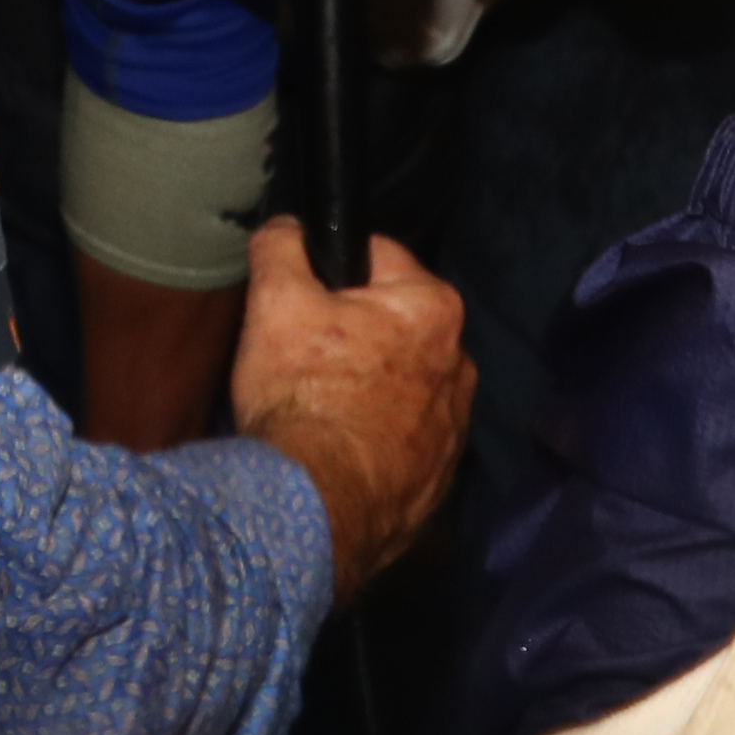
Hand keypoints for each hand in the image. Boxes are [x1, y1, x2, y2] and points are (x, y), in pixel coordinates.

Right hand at [230, 221, 472, 601]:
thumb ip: (282, 247)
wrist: (318, 507)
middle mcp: (460, 364)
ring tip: (320, 409)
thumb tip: (289, 226)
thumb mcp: (275, 301)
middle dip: (355, 332)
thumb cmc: (303, 392)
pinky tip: (339, 449)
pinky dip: (378, 438)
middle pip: (394, 324)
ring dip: (371, 387)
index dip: (330, 270)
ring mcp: (456, 428)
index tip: (300, 298)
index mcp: (433, 308)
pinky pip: (406, 439)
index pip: (378, 255)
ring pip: (403, 383)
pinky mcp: (442, 481)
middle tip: (304, 355)